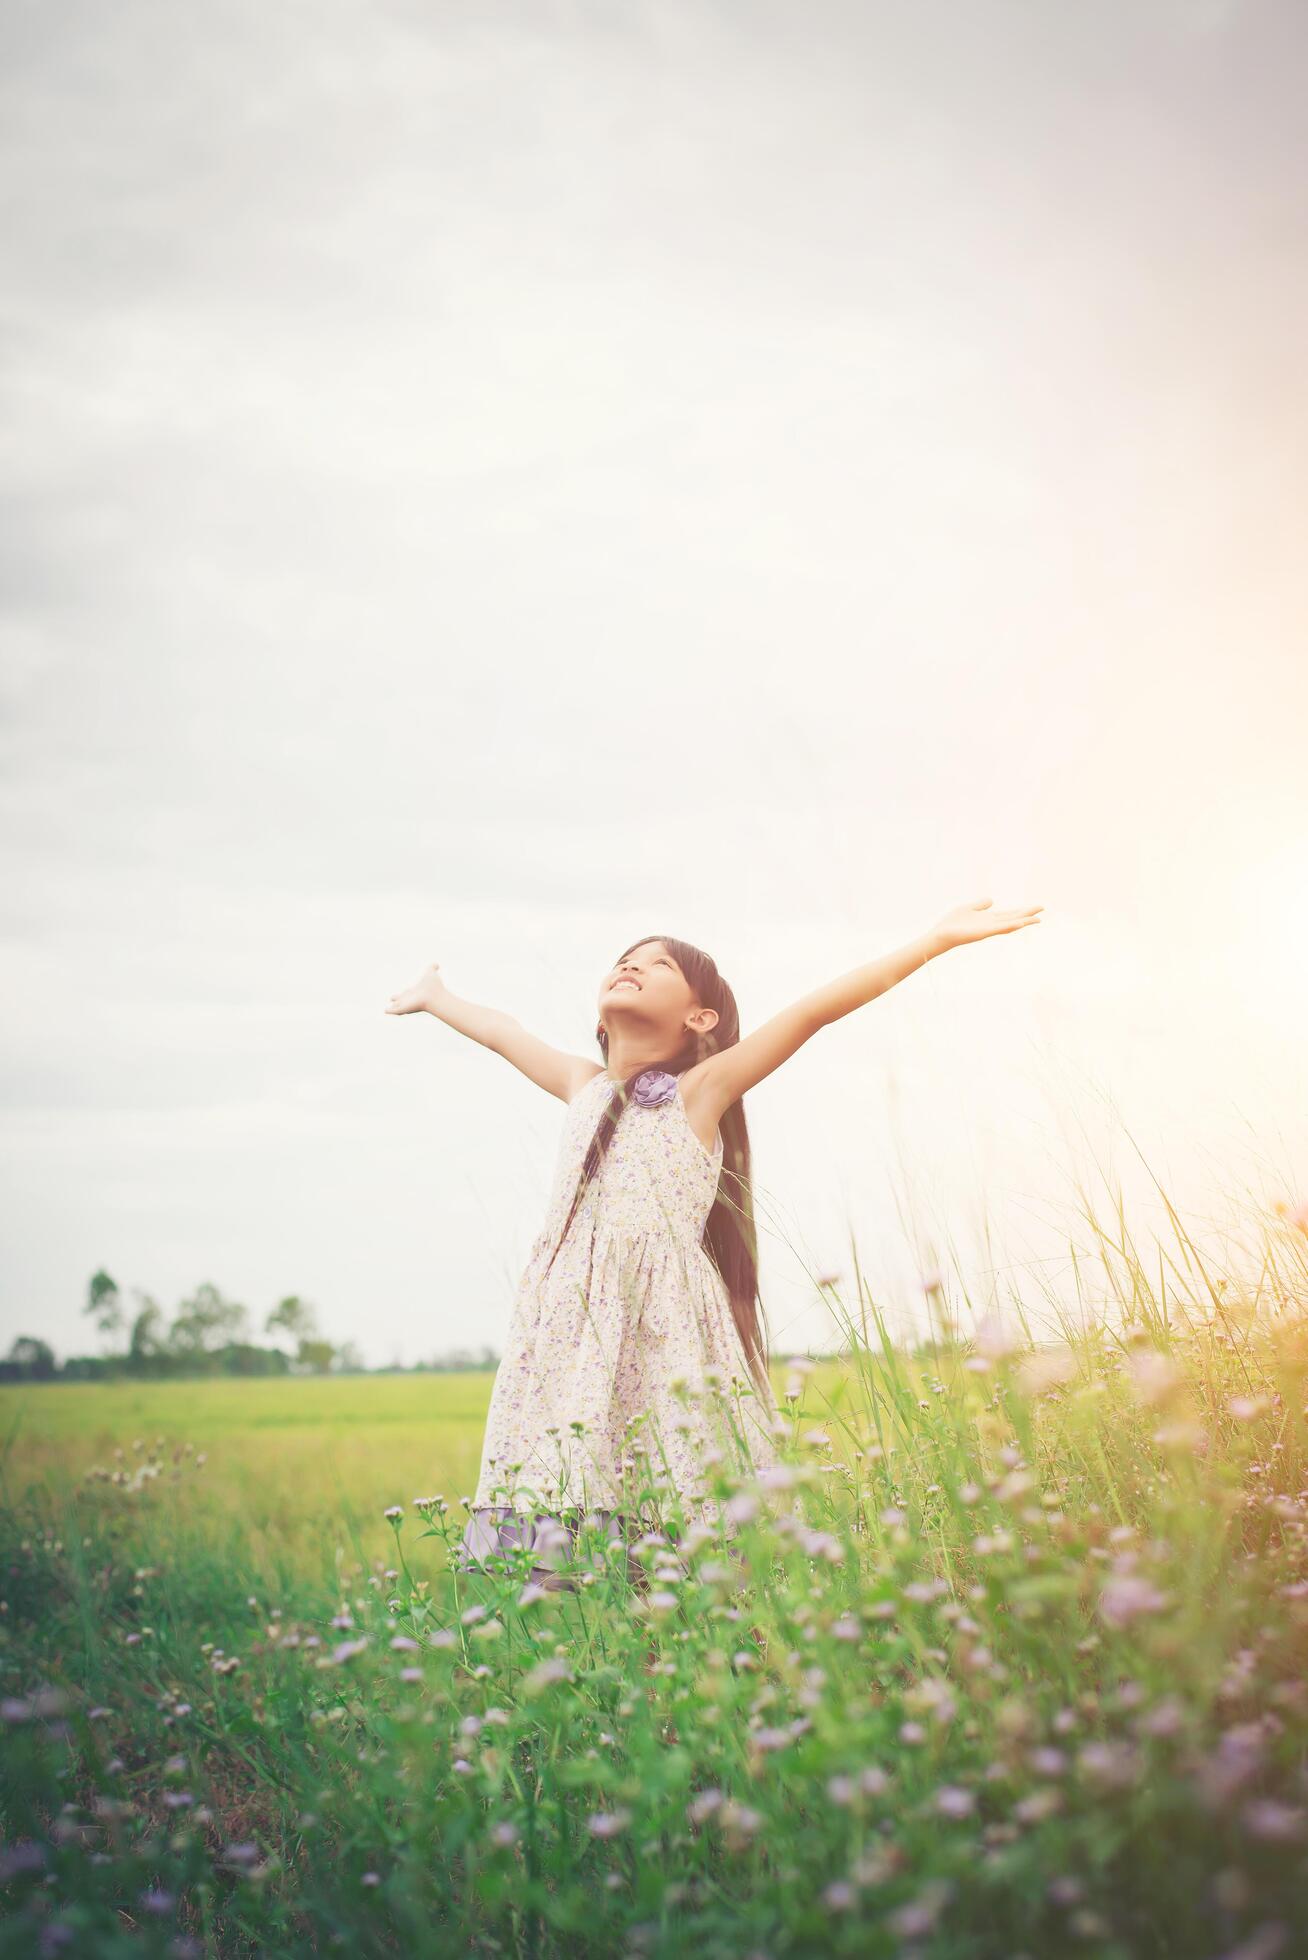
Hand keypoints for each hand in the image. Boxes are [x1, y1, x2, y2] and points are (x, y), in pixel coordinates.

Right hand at [385, 961, 448, 1015]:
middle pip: (401, 1000)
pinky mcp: (402, 1009)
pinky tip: (386, 1011)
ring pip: (397, 1007)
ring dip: (392, 1008)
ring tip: (387, 1010)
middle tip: (393, 999)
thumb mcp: (430, 973)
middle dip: (397, 1000)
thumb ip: (432, 968)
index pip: (409, 992)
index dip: (406, 992)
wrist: (434, 996)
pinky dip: (389, 1011)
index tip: (405, 991)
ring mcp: (406, 1005)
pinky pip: (393, 1011)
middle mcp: (410, 999)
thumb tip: (436, 964)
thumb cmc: (434, 987)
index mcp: (415, 992)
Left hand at [928, 897, 1043, 955]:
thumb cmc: (952, 924)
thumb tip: (992, 900)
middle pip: (1013, 919)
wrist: (941, 934)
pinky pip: (998, 929)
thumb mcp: (969, 908)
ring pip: (1009, 925)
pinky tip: (1019, 923)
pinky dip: (1009, 926)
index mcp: (989, 919)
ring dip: (1023, 921)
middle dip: (1027, 915)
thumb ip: (981, 904)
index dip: (1023, 912)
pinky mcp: (982, 933)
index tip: (1036, 908)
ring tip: (1037, 918)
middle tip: (1042, 909)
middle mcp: (991, 925)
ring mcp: (988, 929)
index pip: (1010, 915)